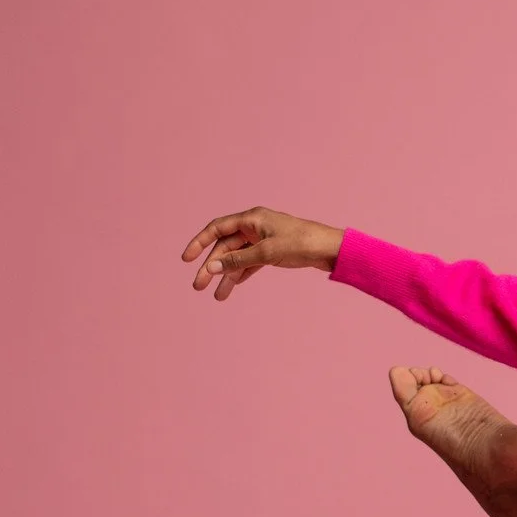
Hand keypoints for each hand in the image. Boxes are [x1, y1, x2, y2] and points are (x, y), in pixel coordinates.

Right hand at [181, 206, 344, 300]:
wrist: (330, 249)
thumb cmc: (301, 243)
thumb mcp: (266, 253)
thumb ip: (238, 261)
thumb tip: (211, 268)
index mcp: (251, 219)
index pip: (216, 228)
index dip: (199, 243)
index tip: (186, 259)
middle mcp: (254, 227)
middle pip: (225, 247)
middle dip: (211, 266)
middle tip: (198, 286)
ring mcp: (263, 239)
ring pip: (237, 258)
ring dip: (226, 276)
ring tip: (218, 297)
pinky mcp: (272, 252)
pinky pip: (250, 263)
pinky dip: (241, 274)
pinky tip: (232, 287)